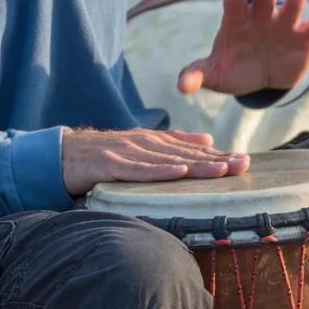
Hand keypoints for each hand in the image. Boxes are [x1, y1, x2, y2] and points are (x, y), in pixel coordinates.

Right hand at [61, 128, 249, 194]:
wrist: (64, 153)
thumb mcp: (143, 146)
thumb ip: (175, 142)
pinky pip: (138, 170)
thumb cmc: (106, 153)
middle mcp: (146, 143)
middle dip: (217, 159)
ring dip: (196, 164)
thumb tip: (208, 138)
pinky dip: (159, 171)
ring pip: (167, 160)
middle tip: (243, 164)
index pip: (192, 149)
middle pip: (186, 153)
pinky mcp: (110, 164)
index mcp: (155, 141)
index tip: (244, 161)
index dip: (218, 155)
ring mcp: (128, 152)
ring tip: (222, 169)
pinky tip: (178, 171)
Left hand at [177, 0, 308, 95]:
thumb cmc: (235, 69)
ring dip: (294, 1)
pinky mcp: (302, 38)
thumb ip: (197, 75)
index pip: (234, 6)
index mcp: (236, 22)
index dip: (236, 0)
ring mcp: (282, 26)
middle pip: (262, 0)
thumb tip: (181, 87)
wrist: (262, 78)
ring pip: (289, 9)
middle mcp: (260, 18)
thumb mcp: (214, 74)